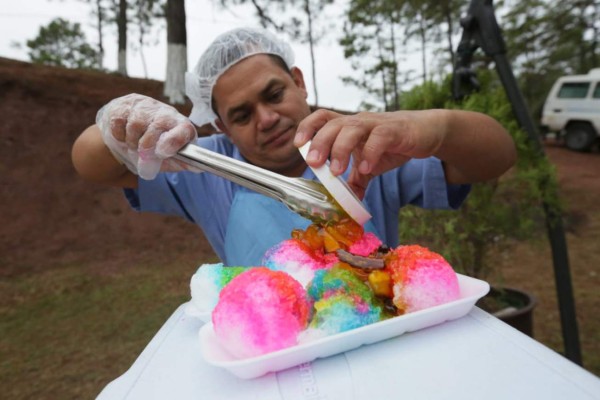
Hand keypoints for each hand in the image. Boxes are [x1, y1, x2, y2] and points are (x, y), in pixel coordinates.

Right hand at [96, 93, 197, 179]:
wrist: (130, 136)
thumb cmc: (156, 148)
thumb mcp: (171, 159)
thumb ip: (184, 163)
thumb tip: (198, 167)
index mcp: (180, 125)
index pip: (184, 128)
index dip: (174, 140)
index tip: (163, 152)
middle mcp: (165, 112)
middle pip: (159, 124)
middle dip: (148, 144)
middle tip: (144, 154)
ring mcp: (144, 105)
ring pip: (136, 124)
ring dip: (132, 142)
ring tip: (135, 145)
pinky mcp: (125, 104)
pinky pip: (119, 120)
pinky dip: (119, 134)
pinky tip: (125, 136)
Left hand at [294, 109, 447, 197]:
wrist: (427, 131)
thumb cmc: (393, 144)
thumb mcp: (370, 164)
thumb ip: (356, 181)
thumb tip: (346, 205)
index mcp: (348, 127)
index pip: (322, 118)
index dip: (307, 128)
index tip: (298, 145)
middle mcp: (359, 121)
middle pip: (333, 124)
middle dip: (320, 142)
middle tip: (313, 163)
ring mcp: (377, 124)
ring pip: (353, 127)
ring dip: (341, 148)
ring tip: (336, 171)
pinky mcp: (396, 130)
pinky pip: (380, 137)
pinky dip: (370, 153)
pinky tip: (365, 169)